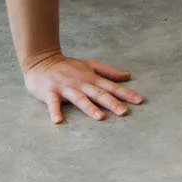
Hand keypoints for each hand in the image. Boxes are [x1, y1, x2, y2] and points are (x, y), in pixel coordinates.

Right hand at [22, 52, 144, 124]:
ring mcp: (66, 88)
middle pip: (98, 94)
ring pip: (80, 99)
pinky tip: (58, 120)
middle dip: (112, 103)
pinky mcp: (50, 93)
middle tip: (124, 112)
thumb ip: (109, 72)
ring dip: (90, 108)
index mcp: (91, 78)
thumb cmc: (68, 66)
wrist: (41, 61)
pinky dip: (55, 111)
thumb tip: (128, 76)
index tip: (139, 101)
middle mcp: (81, 83)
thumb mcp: (90, 65)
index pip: (112, 87)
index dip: (126, 93)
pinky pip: (53, 103)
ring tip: (100, 117)